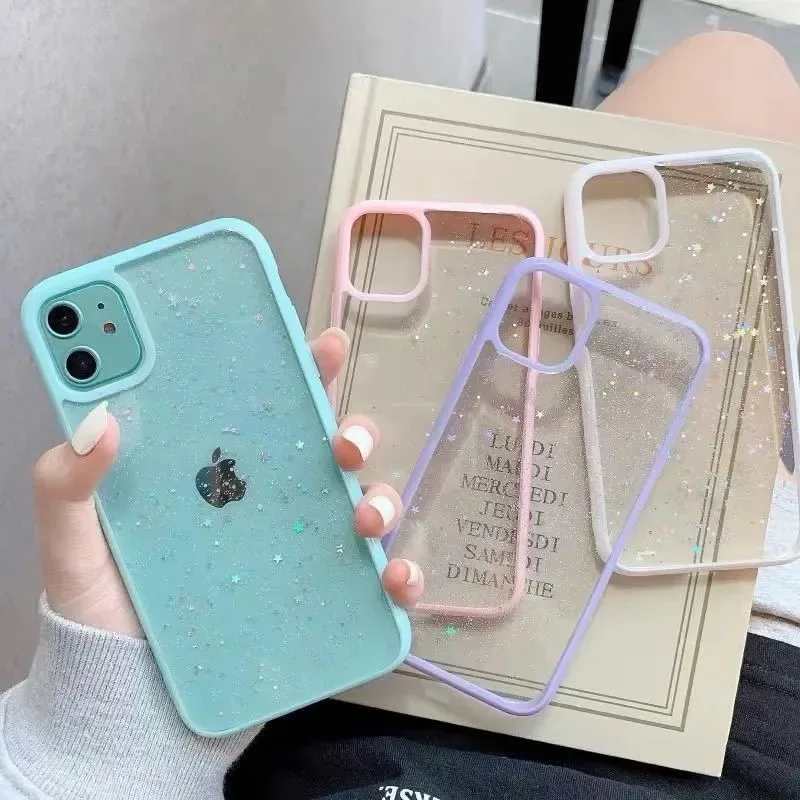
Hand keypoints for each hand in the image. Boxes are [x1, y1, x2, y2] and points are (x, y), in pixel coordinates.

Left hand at [33, 327, 423, 635]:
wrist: (128, 708)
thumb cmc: (105, 618)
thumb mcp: (74, 547)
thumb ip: (68, 487)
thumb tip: (99, 421)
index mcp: (221, 476)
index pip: (267, 408)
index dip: (302, 370)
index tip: (324, 346)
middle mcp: (271, 506)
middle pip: (331, 452)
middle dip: (354, 433)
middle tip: (344, 444)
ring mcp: (302, 554)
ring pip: (364, 507)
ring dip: (381, 500)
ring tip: (363, 519)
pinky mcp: (322, 605)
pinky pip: (376, 585)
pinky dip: (399, 576)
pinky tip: (393, 580)